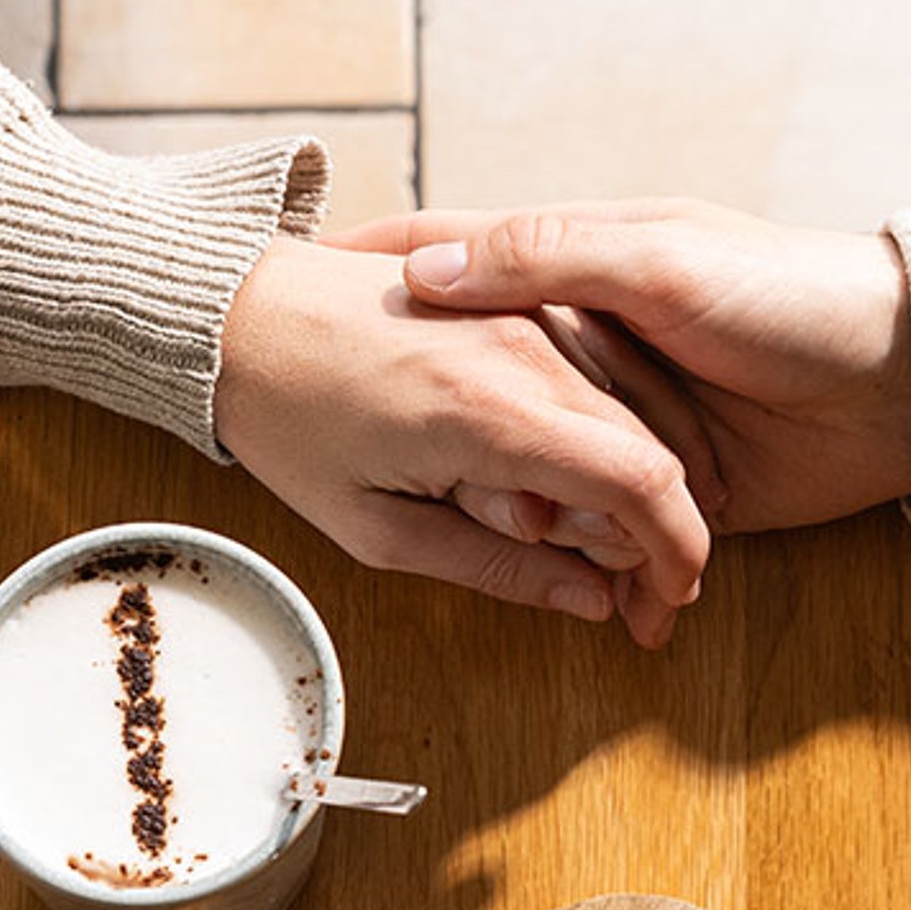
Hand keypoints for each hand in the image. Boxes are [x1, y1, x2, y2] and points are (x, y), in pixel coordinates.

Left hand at [217, 238, 712, 647]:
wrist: (234, 310)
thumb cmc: (289, 419)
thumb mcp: (380, 530)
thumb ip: (497, 567)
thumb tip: (590, 600)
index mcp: (494, 411)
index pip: (643, 482)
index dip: (677, 556)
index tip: (665, 605)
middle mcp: (527, 349)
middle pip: (645, 451)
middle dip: (647, 533)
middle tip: (611, 593)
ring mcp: (527, 317)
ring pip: (623, 416)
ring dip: (615, 487)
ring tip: (556, 538)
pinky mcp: (518, 304)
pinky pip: (588, 380)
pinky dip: (589, 440)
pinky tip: (538, 481)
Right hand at [326, 202, 910, 534]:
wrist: (905, 380)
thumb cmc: (792, 297)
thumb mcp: (657, 261)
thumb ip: (547, 258)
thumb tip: (433, 265)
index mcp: (582, 264)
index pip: (458, 261)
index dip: (387, 273)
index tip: (310, 287)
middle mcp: (594, 341)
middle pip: (486, 382)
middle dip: (440, 426)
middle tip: (382, 456)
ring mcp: (630, 416)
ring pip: (538, 465)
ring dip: (516, 506)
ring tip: (472, 530)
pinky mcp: (671, 485)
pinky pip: (603, 525)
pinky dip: (583, 555)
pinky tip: (554, 575)